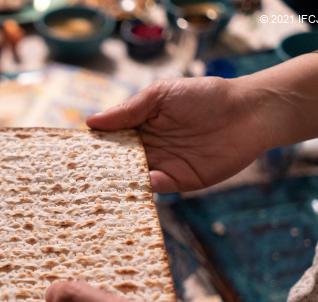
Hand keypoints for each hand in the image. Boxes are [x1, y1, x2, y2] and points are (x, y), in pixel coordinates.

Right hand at [86, 77, 273, 193]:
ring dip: (114, 183)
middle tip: (72, 178)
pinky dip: (140, 190)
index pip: (108, 138)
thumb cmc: (205, 96)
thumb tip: (90, 122)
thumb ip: (128, 110)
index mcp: (139, 125)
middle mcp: (147, 147)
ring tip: (92, 190)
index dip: (90, 145)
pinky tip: (127, 189)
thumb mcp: (161, 95)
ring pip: (130, 178)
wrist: (249, 113)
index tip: (68, 153)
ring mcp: (162, 166)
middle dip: (96, 170)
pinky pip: (154, 189)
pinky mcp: (180, 182)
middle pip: (115, 162)